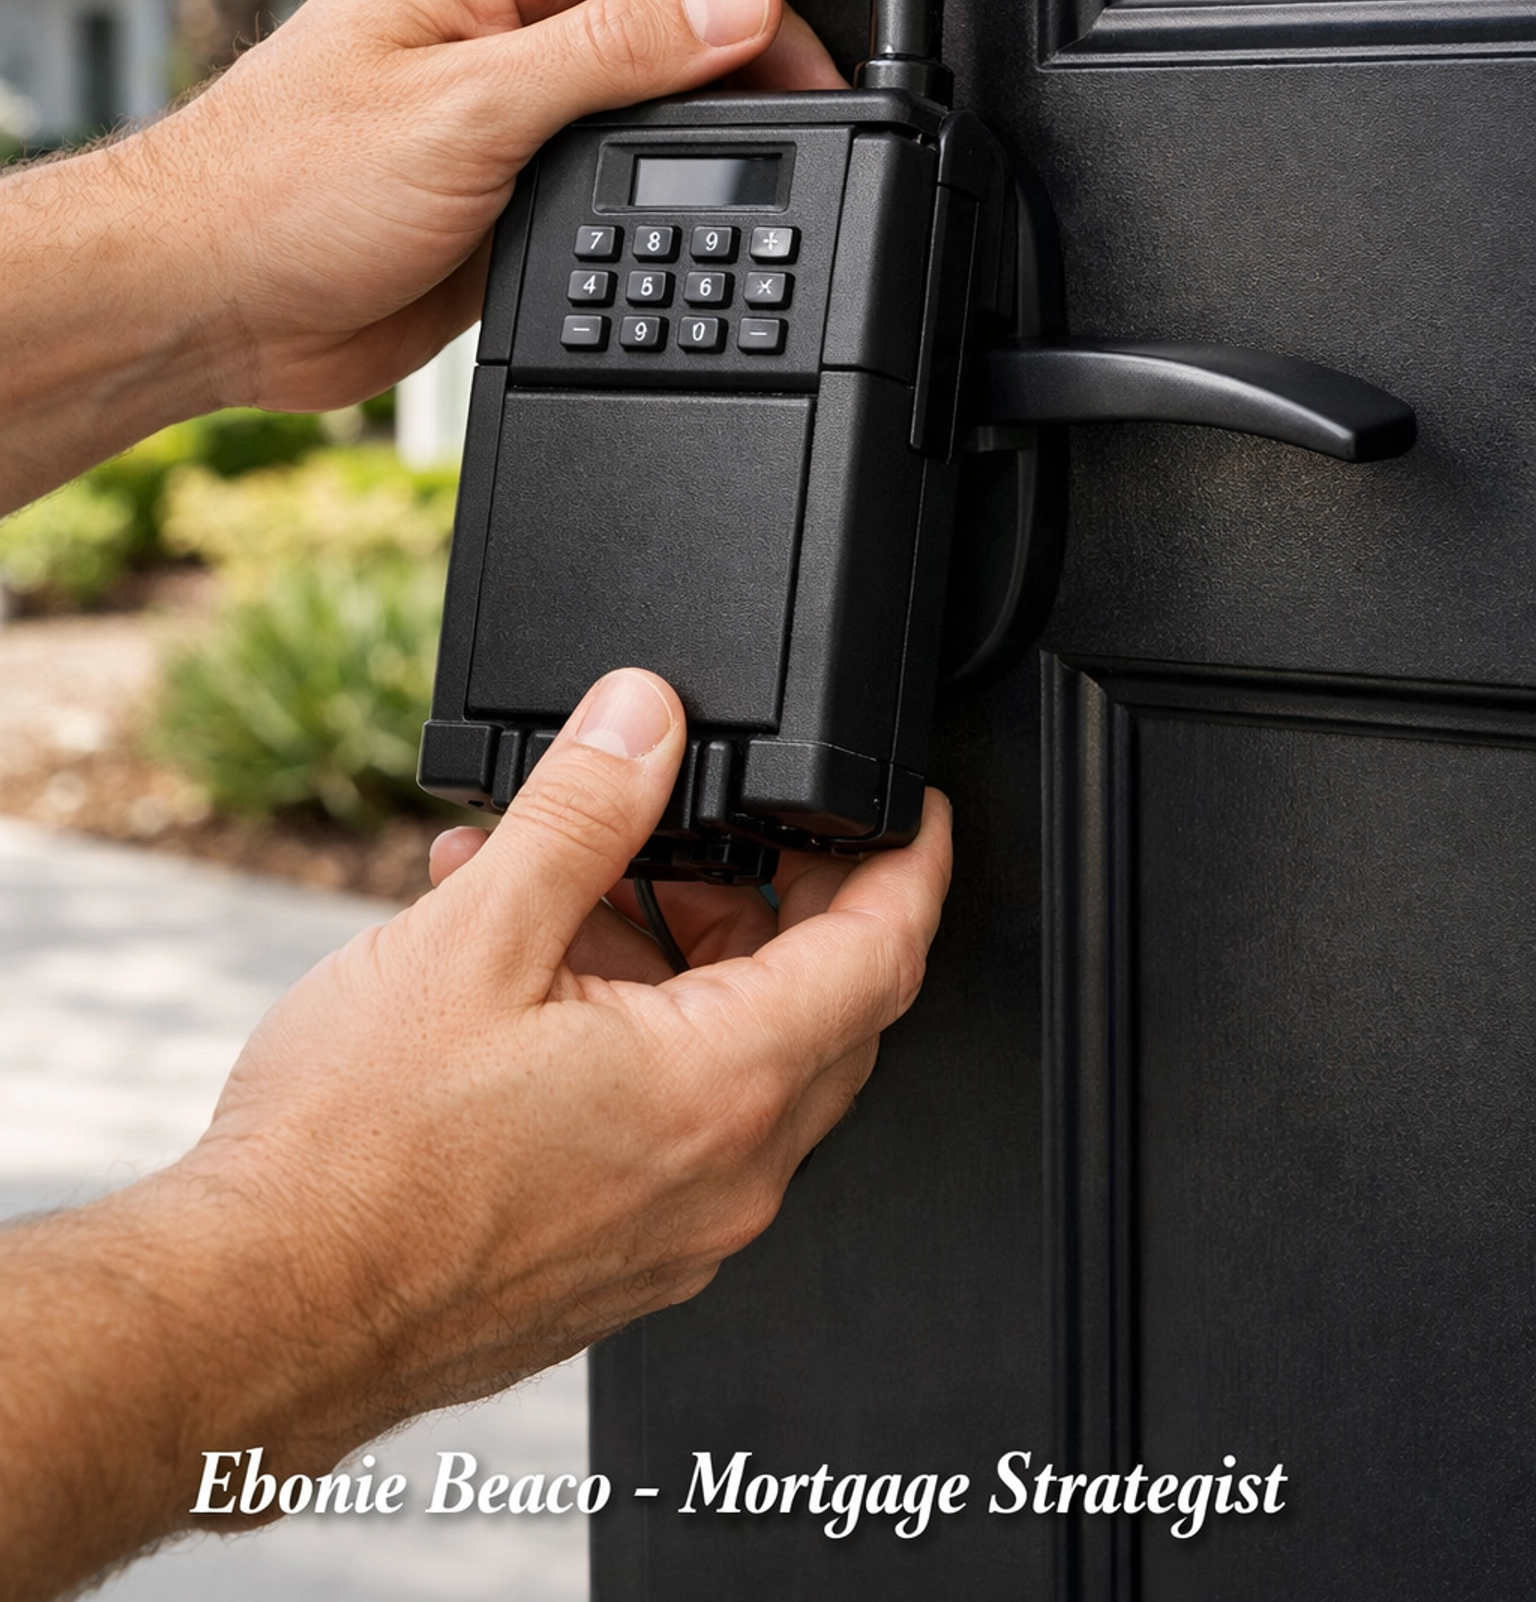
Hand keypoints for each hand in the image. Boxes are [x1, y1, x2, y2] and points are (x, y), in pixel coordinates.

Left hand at [0, 0, 858, 505]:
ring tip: (792, 130)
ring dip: (723, 94)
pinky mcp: (527, 166)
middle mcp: (510, 0)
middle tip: (825, 71)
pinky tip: (717, 188)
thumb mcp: (472, 106)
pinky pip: (632, 143)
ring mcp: (523, 85)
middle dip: (757, 9)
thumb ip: (616, 49)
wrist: (219, 301)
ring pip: (663, 63)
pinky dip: (681, 160)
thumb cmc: (285, 181)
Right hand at [0, 664, 948, 1598]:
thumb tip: (646, 718)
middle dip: (770, 897)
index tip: (907, 808)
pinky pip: (672, 1120)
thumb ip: (584, 812)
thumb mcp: (476, 937)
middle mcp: (724, 1174)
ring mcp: (675, 1228)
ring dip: (675, 955)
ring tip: (565, 881)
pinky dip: (632, 1029)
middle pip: (819, 1005)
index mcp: (719, 1088)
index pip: (884, 955)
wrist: (255, 1315)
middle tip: (695, 824)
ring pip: (735, 1059)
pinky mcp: (615, 1254)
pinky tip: (528, 968)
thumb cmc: (353, 1160)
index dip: (909, 861)